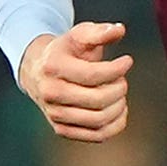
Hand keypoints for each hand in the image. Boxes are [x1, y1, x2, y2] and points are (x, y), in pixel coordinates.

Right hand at [18, 21, 132, 140]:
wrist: (39, 71)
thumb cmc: (65, 52)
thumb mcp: (79, 35)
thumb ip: (100, 31)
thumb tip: (119, 30)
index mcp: (53, 67)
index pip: (92, 75)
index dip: (116, 69)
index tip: (127, 61)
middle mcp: (50, 93)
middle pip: (97, 100)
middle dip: (119, 89)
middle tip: (122, 80)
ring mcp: (55, 114)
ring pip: (99, 120)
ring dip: (118, 106)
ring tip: (119, 93)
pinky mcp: (62, 129)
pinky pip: (97, 136)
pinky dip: (115, 125)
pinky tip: (118, 109)